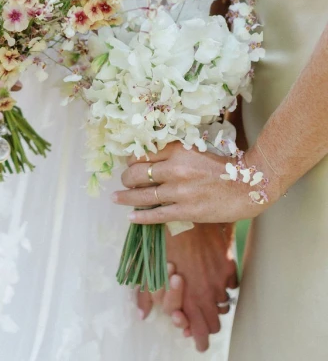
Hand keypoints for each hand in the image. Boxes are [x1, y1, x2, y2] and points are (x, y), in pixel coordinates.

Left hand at [116, 143, 277, 224]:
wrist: (249, 186)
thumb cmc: (224, 167)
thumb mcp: (197, 150)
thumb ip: (175, 153)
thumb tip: (152, 159)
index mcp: (178, 149)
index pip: (144, 153)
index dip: (132, 160)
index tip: (129, 164)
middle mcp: (175, 168)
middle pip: (138, 173)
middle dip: (126, 178)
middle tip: (123, 182)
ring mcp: (179, 191)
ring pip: (143, 194)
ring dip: (126, 197)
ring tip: (116, 198)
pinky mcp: (186, 210)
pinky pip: (156, 214)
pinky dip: (141, 216)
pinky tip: (131, 217)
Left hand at [137, 225, 237, 352]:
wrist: (183, 212)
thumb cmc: (162, 238)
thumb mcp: (148, 266)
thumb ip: (147, 294)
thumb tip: (142, 315)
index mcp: (189, 297)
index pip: (200, 331)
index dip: (198, 339)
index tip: (193, 337)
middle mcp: (208, 292)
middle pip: (214, 324)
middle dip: (205, 326)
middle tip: (196, 320)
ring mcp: (220, 279)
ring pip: (223, 305)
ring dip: (213, 305)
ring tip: (201, 298)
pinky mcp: (227, 264)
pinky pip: (231, 286)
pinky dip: (223, 287)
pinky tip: (211, 279)